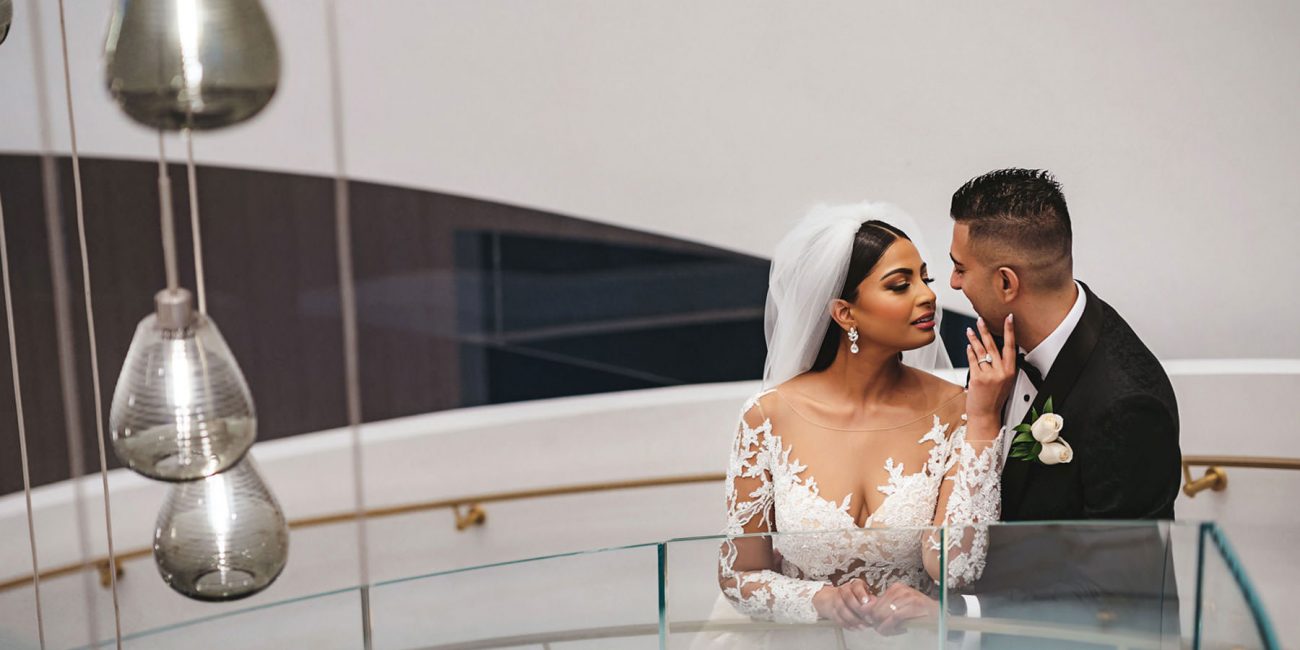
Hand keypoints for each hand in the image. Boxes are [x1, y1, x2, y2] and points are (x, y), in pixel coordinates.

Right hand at [811, 579, 874, 629]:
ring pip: (842, 609)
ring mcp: (836, 599)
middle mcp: (844, 590)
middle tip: (868, 618)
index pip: (857, 586)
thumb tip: (877, 606)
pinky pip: (838, 618)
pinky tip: (855, 627)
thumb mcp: (867, 597)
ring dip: (853, 619)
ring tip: (863, 626)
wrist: (838, 600)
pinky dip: (847, 624)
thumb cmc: (858, 600)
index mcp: (855, 584)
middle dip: (858, 609)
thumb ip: (871, 600)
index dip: (861, 594)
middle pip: (848, 597)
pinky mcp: (832, 610)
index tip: (866, 602)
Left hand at [865, 582, 938, 635]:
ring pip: (884, 614)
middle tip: (884, 630)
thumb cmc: (919, 613)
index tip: (872, 623)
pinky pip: (895, 617)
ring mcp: (906, 596)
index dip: (870, 616)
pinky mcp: (913, 605)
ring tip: (891, 631)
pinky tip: (898, 630)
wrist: (940, 613)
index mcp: (895, 588)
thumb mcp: (900, 607)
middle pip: (876, 609)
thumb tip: (867, 613)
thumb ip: (885, 608)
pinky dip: (892, 626)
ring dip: (885, 627)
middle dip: (877, 623)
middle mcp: (899, 590)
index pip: (873, 603)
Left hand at [965, 314, 1016, 437]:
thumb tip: (994, 350)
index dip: (1010, 331)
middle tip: (980, 319)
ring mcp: (989, 375)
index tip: (1009, 318)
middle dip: (985, 330)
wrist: (985, 415)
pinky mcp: (977, 378)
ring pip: (981, 351)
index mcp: (1010, 371)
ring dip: (974, 339)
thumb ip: (1002, 367)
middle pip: (993, 345)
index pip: (1011, 346)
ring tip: (970, 330)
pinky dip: (970, 352)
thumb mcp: (1005, 382)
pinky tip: (968, 347)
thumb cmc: (994, 399)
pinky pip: (973, 360)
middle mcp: (1001, 372)